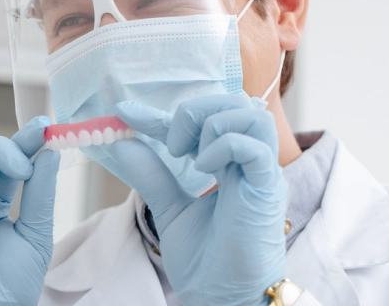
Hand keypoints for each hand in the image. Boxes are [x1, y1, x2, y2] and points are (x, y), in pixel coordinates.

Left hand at [112, 94, 287, 305]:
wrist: (222, 298)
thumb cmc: (206, 260)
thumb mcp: (169, 208)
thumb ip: (151, 174)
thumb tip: (122, 143)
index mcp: (229, 165)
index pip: (201, 120)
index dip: (160, 113)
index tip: (125, 112)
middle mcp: (248, 164)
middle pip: (234, 103)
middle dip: (194, 109)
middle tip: (170, 142)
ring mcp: (260, 175)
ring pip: (249, 114)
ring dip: (210, 123)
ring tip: (187, 154)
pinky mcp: (266, 191)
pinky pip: (252, 147)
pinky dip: (222, 145)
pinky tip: (202, 168)